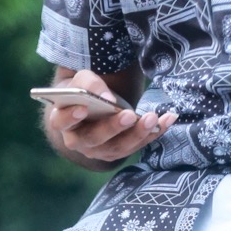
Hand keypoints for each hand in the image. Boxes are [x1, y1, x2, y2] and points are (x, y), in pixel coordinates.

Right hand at [44, 71, 174, 165]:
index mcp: (62, 122)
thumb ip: (89, 84)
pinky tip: (168, 118)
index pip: (61, 123)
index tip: (83, 108)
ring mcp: (100, 150)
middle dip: (113, 127)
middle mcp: (80, 141)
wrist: (93, 104)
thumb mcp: (82, 79)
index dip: (70, 117)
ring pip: (119, 147)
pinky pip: (138, 144)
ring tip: (153, 117)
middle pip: (95, 138)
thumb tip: (108, 99)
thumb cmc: (84, 90)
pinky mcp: (120, 151)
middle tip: (129, 115)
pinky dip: (154, 132)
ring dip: (138, 133)